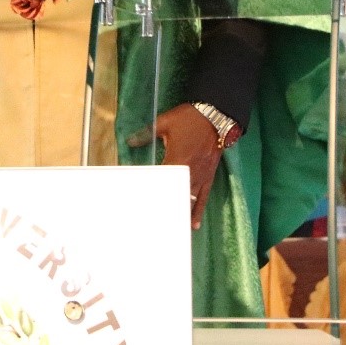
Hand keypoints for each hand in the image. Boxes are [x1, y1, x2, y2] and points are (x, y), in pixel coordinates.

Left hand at [131, 104, 222, 230]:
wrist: (215, 114)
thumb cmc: (188, 119)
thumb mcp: (164, 123)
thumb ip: (147, 134)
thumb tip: (130, 141)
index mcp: (176, 160)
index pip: (161, 182)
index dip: (152, 193)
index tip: (142, 205)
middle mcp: (189, 173)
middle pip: (175, 195)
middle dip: (166, 208)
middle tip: (155, 225)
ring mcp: (200, 176)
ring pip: (189, 201)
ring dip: (180, 213)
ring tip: (171, 229)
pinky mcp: (209, 176)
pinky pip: (204, 197)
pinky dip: (198, 211)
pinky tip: (194, 224)